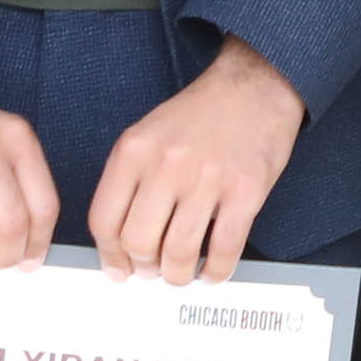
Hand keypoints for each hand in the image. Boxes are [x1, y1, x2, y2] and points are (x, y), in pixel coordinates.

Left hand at [88, 34, 308, 282]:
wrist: (255, 86)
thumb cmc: (202, 114)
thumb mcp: (149, 134)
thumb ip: (131, 182)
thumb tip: (122, 242)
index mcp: (135, 150)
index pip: (105, 221)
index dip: (111, 255)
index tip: (119, 269)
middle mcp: (166, 165)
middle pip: (139, 242)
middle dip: (145, 267)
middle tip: (154, 269)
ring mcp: (207, 179)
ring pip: (179, 253)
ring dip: (178, 275)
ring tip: (183, 273)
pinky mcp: (245, 192)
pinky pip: (224, 250)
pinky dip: (216, 272)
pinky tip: (213, 270)